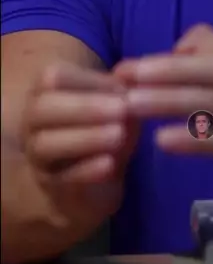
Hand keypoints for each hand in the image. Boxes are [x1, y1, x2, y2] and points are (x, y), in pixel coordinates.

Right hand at [22, 63, 138, 234]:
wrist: (98, 179)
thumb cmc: (106, 127)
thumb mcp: (117, 105)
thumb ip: (121, 89)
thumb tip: (130, 74)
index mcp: (45, 93)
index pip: (53, 78)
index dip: (87, 80)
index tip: (123, 88)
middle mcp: (32, 123)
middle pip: (42, 109)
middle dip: (83, 107)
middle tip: (122, 109)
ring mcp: (37, 158)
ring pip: (46, 145)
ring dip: (85, 138)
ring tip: (119, 134)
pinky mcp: (52, 189)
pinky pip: (62, 180)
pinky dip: (86, 171)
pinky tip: (110, 164)